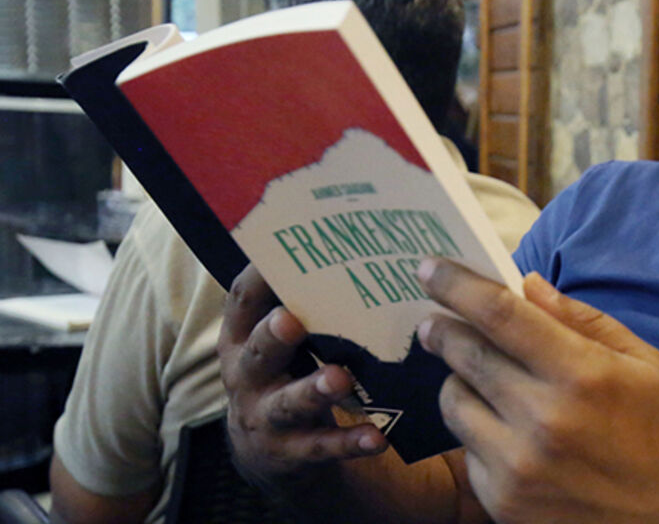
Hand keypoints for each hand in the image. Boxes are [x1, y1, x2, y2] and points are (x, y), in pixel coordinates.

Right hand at [217, 264, 387, 485]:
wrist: (267, 452)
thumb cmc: (284, 373)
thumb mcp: (279, 341)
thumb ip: (301, 305)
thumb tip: (353, 246)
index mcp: (243, 338)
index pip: (242, 301)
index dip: (258, 277)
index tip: (280, 252)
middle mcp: (246, 376)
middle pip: (257, 352)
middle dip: (274, 336)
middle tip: (291, 319)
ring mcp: (265, 417)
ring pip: (288, 402)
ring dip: (314, 390)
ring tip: (339, 378)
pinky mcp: (290, 452)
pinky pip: (321, 447)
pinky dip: (348, 442)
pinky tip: (376, 437)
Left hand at [415, 259, 658, 523]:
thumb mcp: (641, 361)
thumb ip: (580, 319)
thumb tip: (526, 284)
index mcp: (581, 373)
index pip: (499, 314)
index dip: (456, 284)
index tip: (429, 267)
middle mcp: (543, 419)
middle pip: (465, 354)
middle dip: (443, 329)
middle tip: (435, 322)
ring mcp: (518, 467)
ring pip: (455, 402)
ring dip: (459, 382)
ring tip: (482, 380)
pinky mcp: (503, 503)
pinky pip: (467, 450)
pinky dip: (479, 432)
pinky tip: (506, 432)